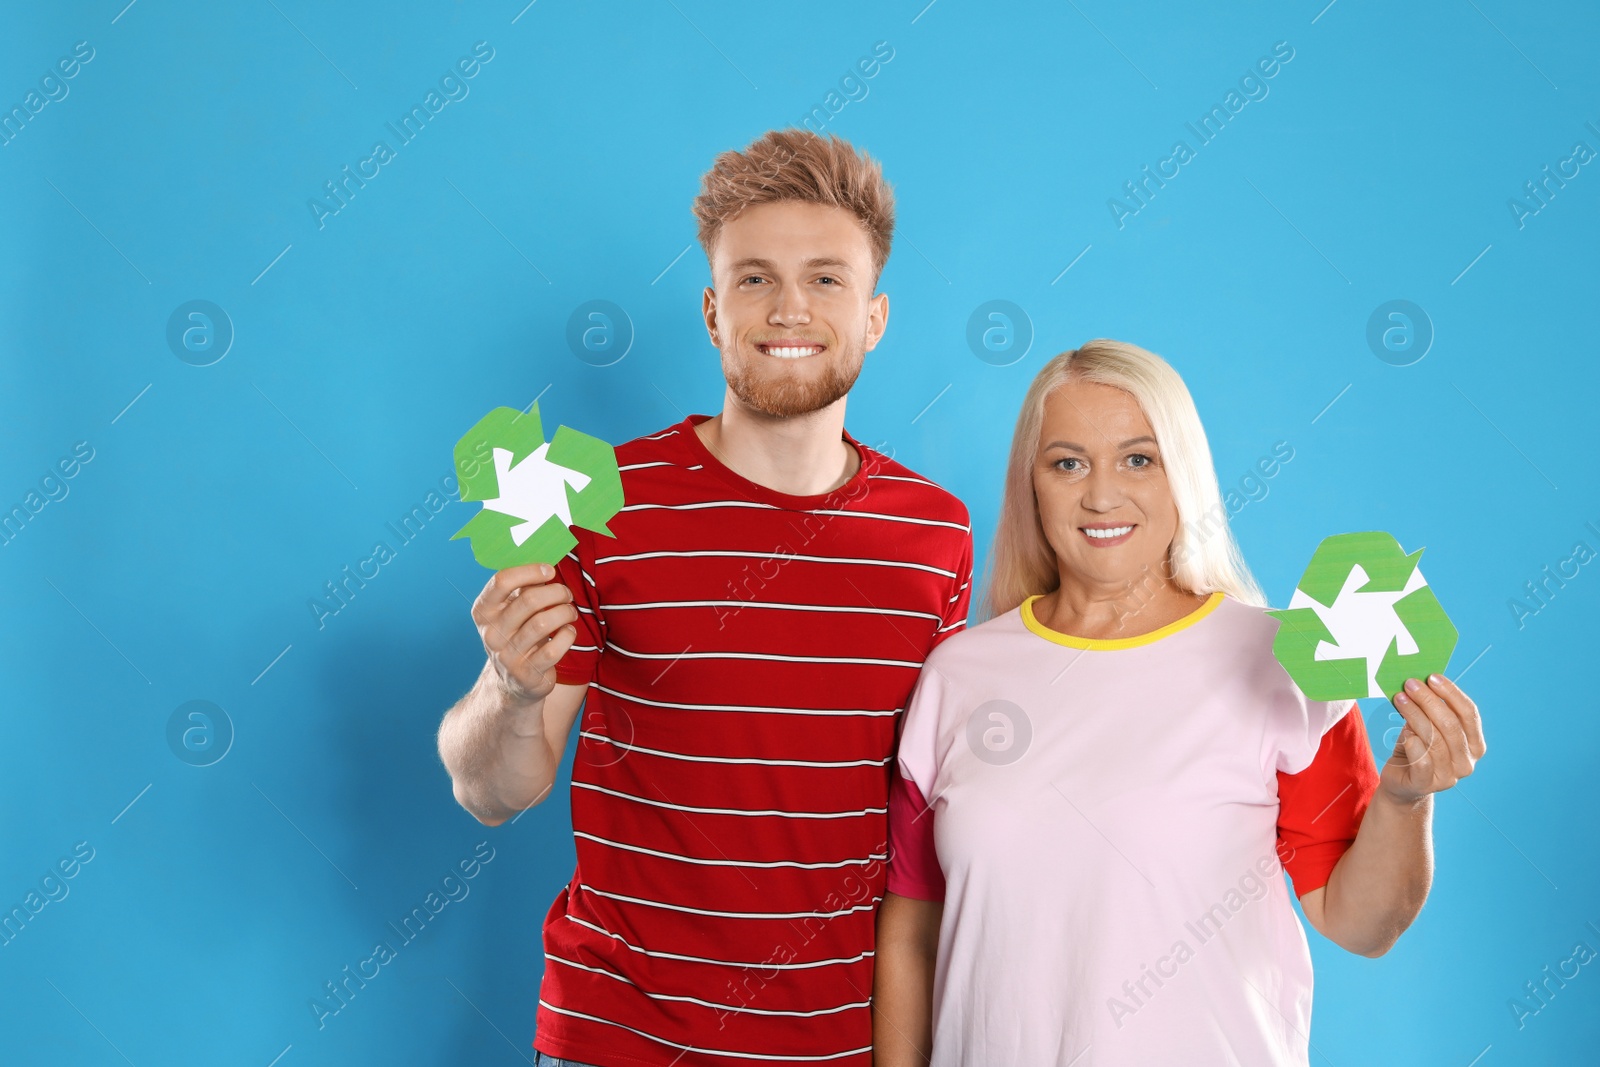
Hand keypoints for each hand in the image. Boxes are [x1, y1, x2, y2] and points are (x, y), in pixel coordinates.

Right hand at [470, 562, 577, 704]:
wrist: (512, 682)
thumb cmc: (517, 634)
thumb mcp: (510, 611)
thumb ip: (522, 587)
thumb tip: (546, 559)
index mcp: (483, 611)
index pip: (502, 580)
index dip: (530, 570)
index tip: (549, 570)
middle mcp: (491, 633)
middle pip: (529, 600)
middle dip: (556, 592)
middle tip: (566, 593)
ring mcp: (507, 656)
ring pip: (543, 622)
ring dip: (565, 612)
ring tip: (570, 611)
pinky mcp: (527, 674)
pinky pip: (554, 648)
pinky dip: (568, 635)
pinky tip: (568, 632)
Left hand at [1380, 674, 1485, 803]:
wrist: (1401, 781)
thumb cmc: (1416, 748)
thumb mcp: (1426, 726)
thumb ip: (1430, 710)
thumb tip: (1420, 682)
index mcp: (1475, 745)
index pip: (1469, 714)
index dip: (1452, 693)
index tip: (1432, 677)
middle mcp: (1467, 762)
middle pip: (1451, 725)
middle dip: (1429, 701)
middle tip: (1409, 684)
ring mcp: (1449, 776)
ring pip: (1434, 739)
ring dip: (1415, 715)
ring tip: (1400, 699)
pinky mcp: (1426, 785)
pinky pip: (1422, 761)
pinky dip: (1413, 744)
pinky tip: (1405, 734)